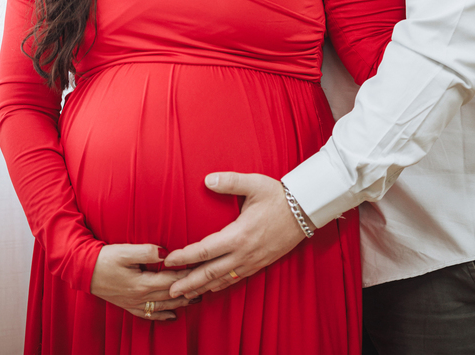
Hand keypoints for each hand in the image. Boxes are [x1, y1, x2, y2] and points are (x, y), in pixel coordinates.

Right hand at [90, 243, 193, 320]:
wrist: (83, 271)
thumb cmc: (105, 259)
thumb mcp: (126, 251)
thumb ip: (148, 252)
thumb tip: (166, 253)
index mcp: (141, 283)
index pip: (172, 280)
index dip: (188, 275)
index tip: (202, 271)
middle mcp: (139, 296)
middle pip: (170, 294)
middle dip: (189, 291)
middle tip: (206, 287)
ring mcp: (133, 303)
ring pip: (162, 306)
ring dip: (180, 303)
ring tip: (195, 300)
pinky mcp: (127, 305)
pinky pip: (148, 314)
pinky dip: (162, 315)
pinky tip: (172, 316)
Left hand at [163, 172, 305, 298]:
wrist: (306, 210)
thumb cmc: (279, 196)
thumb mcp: (255, 184)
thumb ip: (230, 182)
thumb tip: (207, 180)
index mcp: (239, 234)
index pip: (205, 250)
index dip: (185, 257)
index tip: (169, 260)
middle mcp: (244, 252)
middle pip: (210, 272)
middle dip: (188, 282)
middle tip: (169, 290)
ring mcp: (252, 260)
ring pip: (222, 279)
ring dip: (202, 288)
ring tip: (185, 294)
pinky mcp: (260, 263)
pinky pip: (236, 278)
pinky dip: (221, 285)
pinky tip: (212, 288)